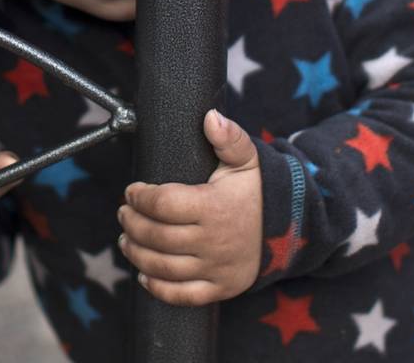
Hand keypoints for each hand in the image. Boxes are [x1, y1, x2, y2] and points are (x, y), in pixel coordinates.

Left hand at [117, 109, 262, 305]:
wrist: (291, 229)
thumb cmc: (258, 191)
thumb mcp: (247, 160)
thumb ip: (229, 137)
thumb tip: (210, 118)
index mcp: (215, 207)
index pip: (163, 204)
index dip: (140, 196)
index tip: (132, 190)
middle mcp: (214, 241)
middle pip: (157, 236)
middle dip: (132, 223)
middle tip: (123, 213)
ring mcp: (217, 267)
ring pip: (163, 266)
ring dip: (137, 254)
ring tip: (126, 240)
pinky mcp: (221, 288)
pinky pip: (183, 295)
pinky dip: (158, 288)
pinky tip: (144, 275)